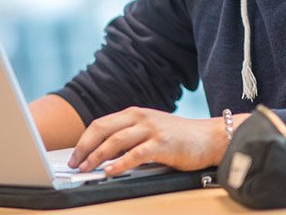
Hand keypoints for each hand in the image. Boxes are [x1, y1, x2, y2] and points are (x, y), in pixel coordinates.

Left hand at [67, 107, 246, 175]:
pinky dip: (120, 163)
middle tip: (75, 164)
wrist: (210, 138)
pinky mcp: (163, 143)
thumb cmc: (179, 138)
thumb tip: (102, 155)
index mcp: (133, 114)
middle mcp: (139, 118)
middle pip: (103, 130)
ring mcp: (151, 129)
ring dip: (97, 156)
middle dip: (85, 148)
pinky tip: (110, 171)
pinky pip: (136, 154)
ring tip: (87, 169)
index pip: (100, 124)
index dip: (84, 140)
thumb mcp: (149, 131)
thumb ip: (128, 138)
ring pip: (115, 141)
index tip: (74, 155)